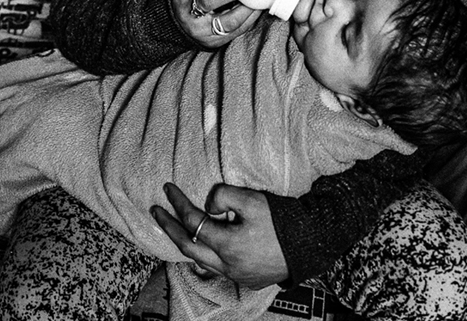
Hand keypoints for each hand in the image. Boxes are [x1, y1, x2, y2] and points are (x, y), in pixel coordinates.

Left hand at [152, 182, 289, 288]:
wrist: (311, 243)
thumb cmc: (282, 220)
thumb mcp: (253, 200)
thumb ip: (225, 197)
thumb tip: (208, 205)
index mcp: (227, 245)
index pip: (192, 222)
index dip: (177, 203)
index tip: (168, 188)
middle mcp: (227, 264)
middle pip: (188, 246)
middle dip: (168, 227)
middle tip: (156, 211)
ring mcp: (236, 274)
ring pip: (200, 260)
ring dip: (184, 242)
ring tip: (174, 228)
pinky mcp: (247, 277)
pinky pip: (216, 266)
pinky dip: (203, 253)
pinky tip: (202, 244)